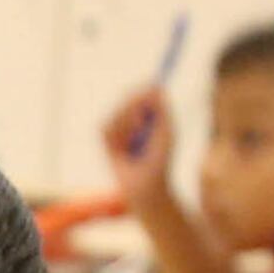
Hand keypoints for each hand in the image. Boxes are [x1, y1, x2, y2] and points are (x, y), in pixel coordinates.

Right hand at [100, 85, 176, 210]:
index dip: (143, 90)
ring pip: (116, 112)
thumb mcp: (167, 131)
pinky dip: (117, 135)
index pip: (141, 94)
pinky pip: (106, 128)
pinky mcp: (106, 142)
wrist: (147, 184)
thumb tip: (156, 88)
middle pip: (126, 97)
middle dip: (135, 104)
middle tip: (144, 117)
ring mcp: (118, 131)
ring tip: (137, 140)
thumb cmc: (161, 160)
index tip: (151, 87)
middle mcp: (131, 120)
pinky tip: (126, 147)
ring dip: (128, 123)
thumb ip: (162, 109)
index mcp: (147, 116)